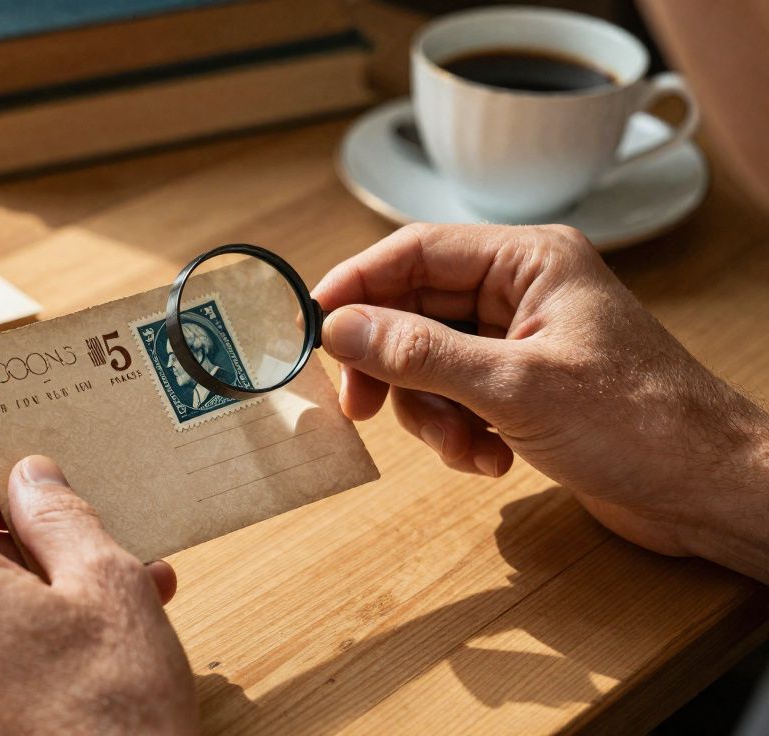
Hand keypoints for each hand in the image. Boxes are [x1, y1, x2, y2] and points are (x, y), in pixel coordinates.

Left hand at [0, 456, 197, 734]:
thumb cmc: (114, 713)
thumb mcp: (107, 585)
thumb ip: (59, 514)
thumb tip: (29, 475)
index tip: (44, 502)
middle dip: (25, 552)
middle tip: (97, 559)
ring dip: (28, 604)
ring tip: (108, 618)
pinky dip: (11, 656)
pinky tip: (80, 667)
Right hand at [313, 223, 768, 581]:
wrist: (709, 491)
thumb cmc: (641, 424)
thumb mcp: (514, 386)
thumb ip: (419, 353)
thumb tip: (340, 327)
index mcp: (528, 261)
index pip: (414, 252)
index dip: (356, 285)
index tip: (311, 326)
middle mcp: (522, 291)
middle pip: (413, 310)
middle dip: (390, 366)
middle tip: (364, 408)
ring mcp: (522, 340)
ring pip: (428, 362)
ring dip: (430, 414)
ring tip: (466, 449)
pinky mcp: (524, 387)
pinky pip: (456, 397)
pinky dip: (458, 432)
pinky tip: (492, 460)